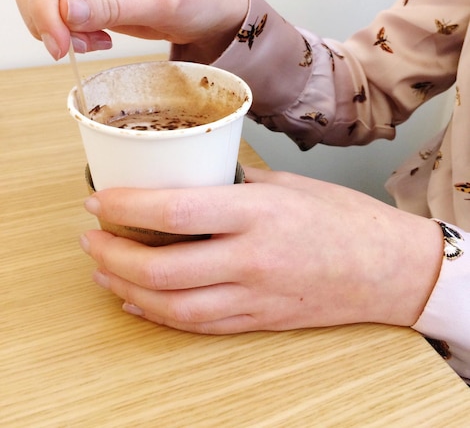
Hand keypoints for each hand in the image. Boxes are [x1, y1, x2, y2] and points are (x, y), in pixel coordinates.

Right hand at [5, 0, 247, 61]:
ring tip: (91, 42)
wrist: (210, 12)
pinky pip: (49, 4)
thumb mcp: (166, 3)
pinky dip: (60, 28)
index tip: (58, 39)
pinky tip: (93, 38)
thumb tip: (65, 10)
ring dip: (49, 21)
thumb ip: (116, 5)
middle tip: (70, 47)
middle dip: (42, 11)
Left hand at [80, 167, 442, 333]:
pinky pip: (199, 326)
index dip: (128, 207)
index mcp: (258, 213)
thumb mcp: (285, 186)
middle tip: (89, 241)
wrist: (386, 269)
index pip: (177, 209)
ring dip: (130, 291)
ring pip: (175, 307)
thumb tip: (189, 184)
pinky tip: (139, 302)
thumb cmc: (341, 218)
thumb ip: (233, 188)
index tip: (98, 202)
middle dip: (114, 257)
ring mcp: (255, 297)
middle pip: (164, 268)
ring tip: (103, 272)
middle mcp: (252, 259)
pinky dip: (160, 316)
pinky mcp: (258, 321)